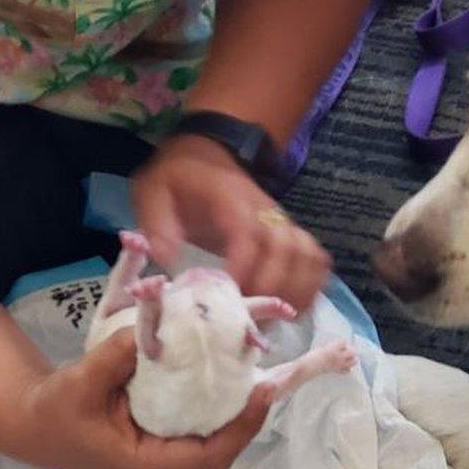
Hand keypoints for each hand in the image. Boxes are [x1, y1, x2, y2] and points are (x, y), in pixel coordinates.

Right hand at [14, 329, 272, 468]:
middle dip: (253, 405)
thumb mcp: (79, 384)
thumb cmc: (56, 412)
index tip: (264, 388)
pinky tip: (235, 360)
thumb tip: (149, 329)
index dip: (245, 423)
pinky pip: (206, 414)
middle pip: (227, 439)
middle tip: (278, 366)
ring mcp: (171, 449)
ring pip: (221, 426)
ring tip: (265, 357)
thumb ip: (114, 358)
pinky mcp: (170, 431)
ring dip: (243, 396)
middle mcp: (169, 462)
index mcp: (151, 465)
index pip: (214, 452)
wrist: (35, 423)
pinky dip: (222, 391)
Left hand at [132, 135, 330, 309]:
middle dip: (273, 286)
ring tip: (277, 318)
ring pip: (307, 253)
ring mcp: (281, 221)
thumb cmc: (179, 177)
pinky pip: (315, 257)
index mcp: (229, 199)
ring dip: (298, 288)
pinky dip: (313, 282)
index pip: (249, 232)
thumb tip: (168, 261)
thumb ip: (157, 225)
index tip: (232, 293)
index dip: (246, 265)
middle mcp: (265, 210)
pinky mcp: (290, 232)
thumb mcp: (153, 191)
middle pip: (286, 248)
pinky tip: (298, 306)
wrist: (207, 151)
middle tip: (251, 316)